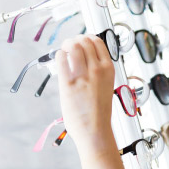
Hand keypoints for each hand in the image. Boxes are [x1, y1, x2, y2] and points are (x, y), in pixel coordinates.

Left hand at [56, 34, 115, 152]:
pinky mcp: (69, 83)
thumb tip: (84, 59)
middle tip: (69, 46)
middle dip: (75, 40)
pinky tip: (60, 60)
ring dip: (66, 46)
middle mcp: (98, 70)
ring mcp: (83, 76)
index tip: (81, 42)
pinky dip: (59, 55)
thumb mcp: (106, 86)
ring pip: (73, 46)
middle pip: (84, 41)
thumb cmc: (99, 112)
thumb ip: (98, 72)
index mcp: (109, 70)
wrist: (95, 130)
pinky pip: (61, 59)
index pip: (97, 42)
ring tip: (64, 52)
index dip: (86, 38)